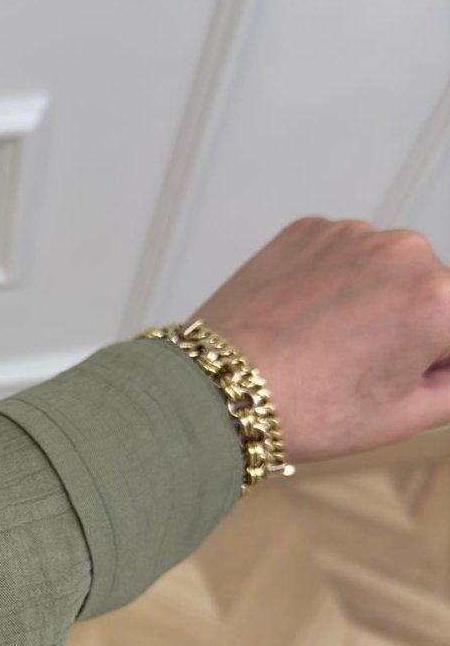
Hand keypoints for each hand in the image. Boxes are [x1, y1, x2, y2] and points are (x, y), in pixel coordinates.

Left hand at [191, 216, 449, 463]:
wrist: (219, 389)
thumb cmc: (311, 411)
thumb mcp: (406, 416)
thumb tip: (449, 362)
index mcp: (441, 301)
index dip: (436, 362)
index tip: (400, 376)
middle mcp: (404, 252)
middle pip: (429, 292)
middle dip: (409, 326)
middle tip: (356, 370)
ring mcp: (352, 234)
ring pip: (383, 270)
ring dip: (371, 300)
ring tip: (324, 346)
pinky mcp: (308, 230)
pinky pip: (340, 255)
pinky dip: (331, 281)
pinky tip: (302, 320)